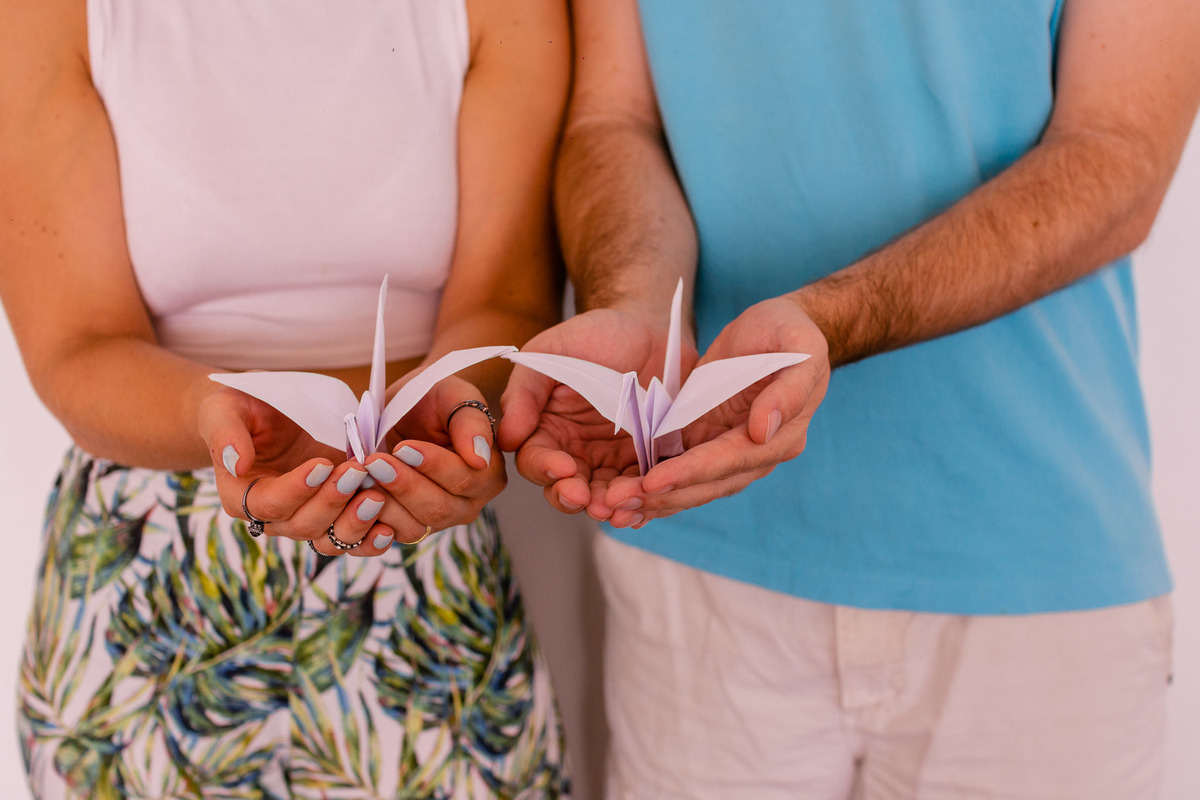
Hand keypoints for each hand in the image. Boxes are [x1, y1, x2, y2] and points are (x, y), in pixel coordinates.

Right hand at [199, 386, 396, 556]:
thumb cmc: (241, 406)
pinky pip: (351, 539)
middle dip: (332, 500)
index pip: (268, 503)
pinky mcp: (335, 513)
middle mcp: (274, 515)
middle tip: (356, 471)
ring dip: (355, 522)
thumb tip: (235, 463)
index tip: (320, 464)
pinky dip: (370, 539)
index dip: (296, 489)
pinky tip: (388, 529)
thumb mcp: (224, 409)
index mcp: (241, 495)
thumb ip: (225, 434)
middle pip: (303, 524)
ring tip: (376, 496)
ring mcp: (307, 516)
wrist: (268, 410)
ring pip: (329, 538)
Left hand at [362, 375, 506, 542]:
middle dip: (404, 485)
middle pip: (439, 507)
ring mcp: (439, 519)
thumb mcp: (454, 396)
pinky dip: (372, 516)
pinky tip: (357, 491)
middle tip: (374, 461)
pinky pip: (392, 533)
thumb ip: (471, 422)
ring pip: (415, 525)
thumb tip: (479, 457)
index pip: (464, 478)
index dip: (434, 465)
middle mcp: (469, 503)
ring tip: (363, 474)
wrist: (406, 408)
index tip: (404, 447)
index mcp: (488, 474)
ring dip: (385, 502)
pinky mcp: (410, 526)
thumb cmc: (435, 397)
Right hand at [498, 309, 692, 518]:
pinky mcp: (650, 463)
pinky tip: (642, 506)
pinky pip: (643, 490)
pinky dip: (642, 502)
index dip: (546, 469)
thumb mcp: (555, 350)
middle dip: (574, 497)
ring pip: (605, 497)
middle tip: (585, 498)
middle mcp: (577, 453)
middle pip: (568, 489)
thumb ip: (526, 390)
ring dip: (608, 505)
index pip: (537, 460)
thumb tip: (505, 439)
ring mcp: (614, 461)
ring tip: (615, 507)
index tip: (562, 468)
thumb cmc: (597, 334)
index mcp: (547, 430)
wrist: (651, 327)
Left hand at [603, 294, 829, 526]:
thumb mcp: (799, 346)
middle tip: (617, 505)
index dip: (691, 472)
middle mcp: (756, 455)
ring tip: (612, 510)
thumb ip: (790, 389)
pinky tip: (622, 496)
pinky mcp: (707, 444)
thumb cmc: (789, 331)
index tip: (654, 482)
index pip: (730, 461)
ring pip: (690, 486)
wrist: (777, 329)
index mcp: (781, 436)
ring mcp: (730, 453)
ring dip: (652, 500)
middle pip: (705, 485)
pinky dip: (652, 487)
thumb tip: (763, 430)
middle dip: (662, 496)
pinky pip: (679, 472)